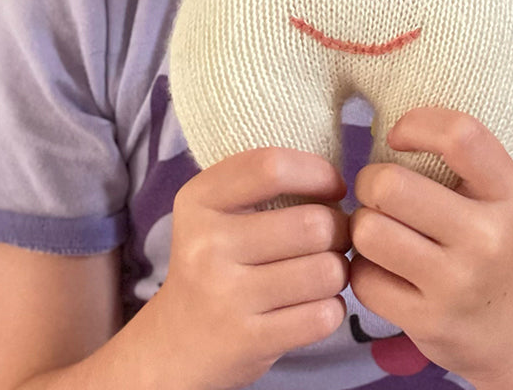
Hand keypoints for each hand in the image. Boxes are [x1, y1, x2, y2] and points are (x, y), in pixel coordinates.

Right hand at [156, 147, 349, 389]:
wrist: (173, 345)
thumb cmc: (213, 263)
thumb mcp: (214, 210)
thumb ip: (262, 184)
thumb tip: (338, 183)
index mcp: (199, 200)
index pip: (272, 167)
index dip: (318, 172)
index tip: (333, 188)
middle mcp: (206, 246)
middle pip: (313, 224)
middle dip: (340, 229)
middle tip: (335, 237)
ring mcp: (225, 297)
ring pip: (326, 271)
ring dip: (339, 271)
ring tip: (323, 272)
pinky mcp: (247, 342)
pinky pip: (323, 316)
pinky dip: (332, 309)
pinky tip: (314, 306)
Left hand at [350, 108, 512, 388]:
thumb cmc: (498, 247)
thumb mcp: (499, 196)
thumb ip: (458, 160)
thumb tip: (385, 127)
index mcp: (508, 194)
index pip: (459, 135)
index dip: (415, 124)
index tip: (398, 137)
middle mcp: (487, 238)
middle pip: (391, 185)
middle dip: (369, 182)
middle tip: (377, 193)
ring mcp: (457, 284)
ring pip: (368, 231)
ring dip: (361, 226)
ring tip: (378, 230)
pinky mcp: (429, 321)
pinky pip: (364, 278)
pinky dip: (363, 270)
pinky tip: (383, 269)